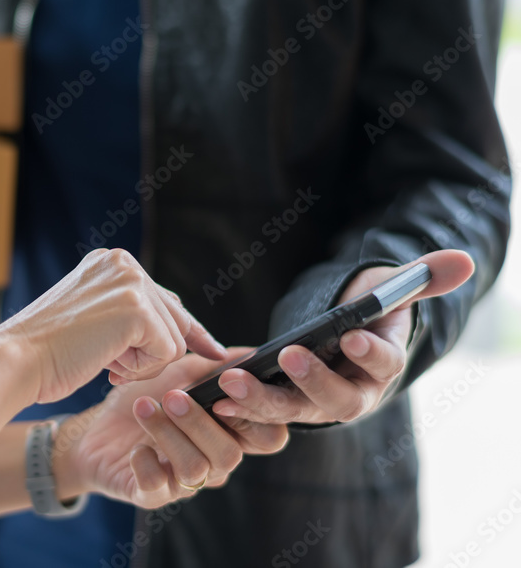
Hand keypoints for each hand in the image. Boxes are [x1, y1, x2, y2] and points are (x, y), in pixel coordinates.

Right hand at [0, 249, 226, 403]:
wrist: (17, 359)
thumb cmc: (47, 352)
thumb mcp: (92, 321)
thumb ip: (130, 316)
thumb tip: (178, 333)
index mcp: (110, 262)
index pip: (162, 297)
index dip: (187, 329)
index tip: (212, 349)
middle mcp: (123, 263)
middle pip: (174, 318)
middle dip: (157, 353)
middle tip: (114, 365)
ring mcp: (131, 282)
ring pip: (172, 339)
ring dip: (140, 363)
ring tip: (100, 359)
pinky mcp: (137, 309)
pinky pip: (167, 352)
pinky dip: (139, 369)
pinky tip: (106, 362)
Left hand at [56, 349, 287, 507]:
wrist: (94, 426)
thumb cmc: (144, 397)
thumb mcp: (179, 373)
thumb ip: (216, 367)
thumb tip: (252, 353)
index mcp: (229, 434)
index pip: (268, 436)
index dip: (256, 413)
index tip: (230, 383)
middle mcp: (213, 462)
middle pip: (231, 455)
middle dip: (201, 422)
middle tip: (173, 395)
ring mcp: (183, 482)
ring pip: (196, 468)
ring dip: (168, 434)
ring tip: (143, 407)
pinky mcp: (151, 495)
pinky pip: (158, 487)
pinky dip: (146, 463)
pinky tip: (135, 446)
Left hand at [210, 249, 474, 424]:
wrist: (339, 340)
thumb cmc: (366, 313)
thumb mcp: (392, 292)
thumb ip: (422, 277)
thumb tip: (462, 260)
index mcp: (383, 366)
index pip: (384, 363)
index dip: (371, 353)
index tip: (354, 337)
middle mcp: (352, 393)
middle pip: (336, 398)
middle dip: (312, 380)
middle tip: (289, 357)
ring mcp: (314, 405)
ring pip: (292, 411)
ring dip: (261, 400)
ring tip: (231, 383)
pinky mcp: (282, 408)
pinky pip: (261, 415)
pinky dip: (238, 409)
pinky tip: (213, 398)